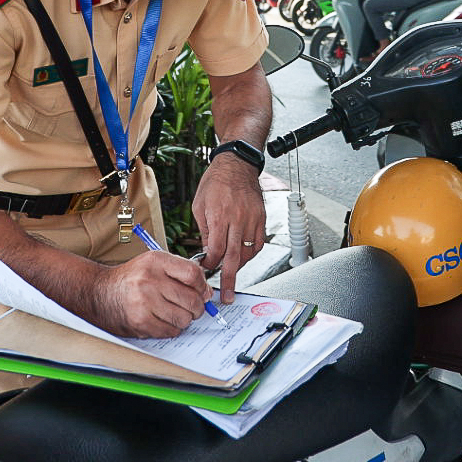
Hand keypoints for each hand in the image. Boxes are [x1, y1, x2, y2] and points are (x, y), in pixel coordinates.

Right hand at [91, 250, 209, 338]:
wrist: (100, 293)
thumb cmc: (131, 278)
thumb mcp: (154, 263)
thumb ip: (181, 272)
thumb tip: (207, 293)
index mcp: (155, 261)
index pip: (193, 274)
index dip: (202, 286)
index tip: (201, 291)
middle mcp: (149, 280)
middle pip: (192, 299)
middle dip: (197, 307)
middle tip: (192, 307)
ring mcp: (144, 302)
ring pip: (184, 318)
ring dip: (184, 319)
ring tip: (175, 313)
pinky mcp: (140, 322)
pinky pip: (170, 331)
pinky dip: (172, 328)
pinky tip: (163, 320)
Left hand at [190, 153, 265, 302]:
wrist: (237, 165)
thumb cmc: (215, 182)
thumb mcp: (200, 206)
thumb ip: (205, 231)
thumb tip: (206, 253)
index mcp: (219, 216)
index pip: (216, 251)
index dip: (210, 265)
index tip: (206, 271)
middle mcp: (237, 219)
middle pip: (234, 257)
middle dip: (229, 279)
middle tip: (227, 296)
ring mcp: (252, 219)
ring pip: (248, 252)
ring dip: (239, 265)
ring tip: (231, 271)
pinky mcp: (261, 218)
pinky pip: (258, 243)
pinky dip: (251, 253)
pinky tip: (243, 256)